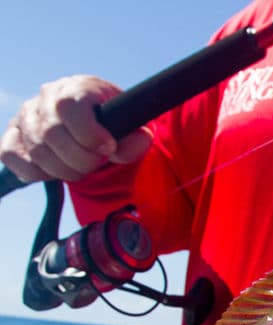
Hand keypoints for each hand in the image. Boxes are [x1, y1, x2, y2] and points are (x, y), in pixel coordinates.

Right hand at [0, 75, 150, 182]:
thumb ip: (138, 137)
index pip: (69, 107)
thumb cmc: (112, 124)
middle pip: (52, 134)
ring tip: (82, 168)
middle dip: (81, 159)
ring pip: (37, 151)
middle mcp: (46, 97)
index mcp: (77, 88)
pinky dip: (36, 172)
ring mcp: (26, 116)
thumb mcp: (131, 127)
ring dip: (65, 170)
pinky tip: (56, 171)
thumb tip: (142, 138)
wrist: (92, 122)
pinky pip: (12, 157)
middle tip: (97, 163)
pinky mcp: (14, 135)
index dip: (89, 134)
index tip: (107, 148)